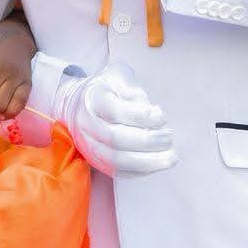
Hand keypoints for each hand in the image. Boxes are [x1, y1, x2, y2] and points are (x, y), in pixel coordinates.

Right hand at [57, 62, 175, 176]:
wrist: (76, 106)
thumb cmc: (105, 89)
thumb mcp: (118, 76)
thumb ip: (133, 89)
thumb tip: (150, 113)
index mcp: (92, 99)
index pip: (115, 112)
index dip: (141, 117)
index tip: (161, 116)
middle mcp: (87, 124)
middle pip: (115, 139)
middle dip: (148, 141)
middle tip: (169, 137)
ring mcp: (89, 145)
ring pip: (116, 160)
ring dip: (148, 161)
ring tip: (171, 157)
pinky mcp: (95, 161)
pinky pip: (118, 172)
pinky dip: (141, 171)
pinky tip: (158, 164)